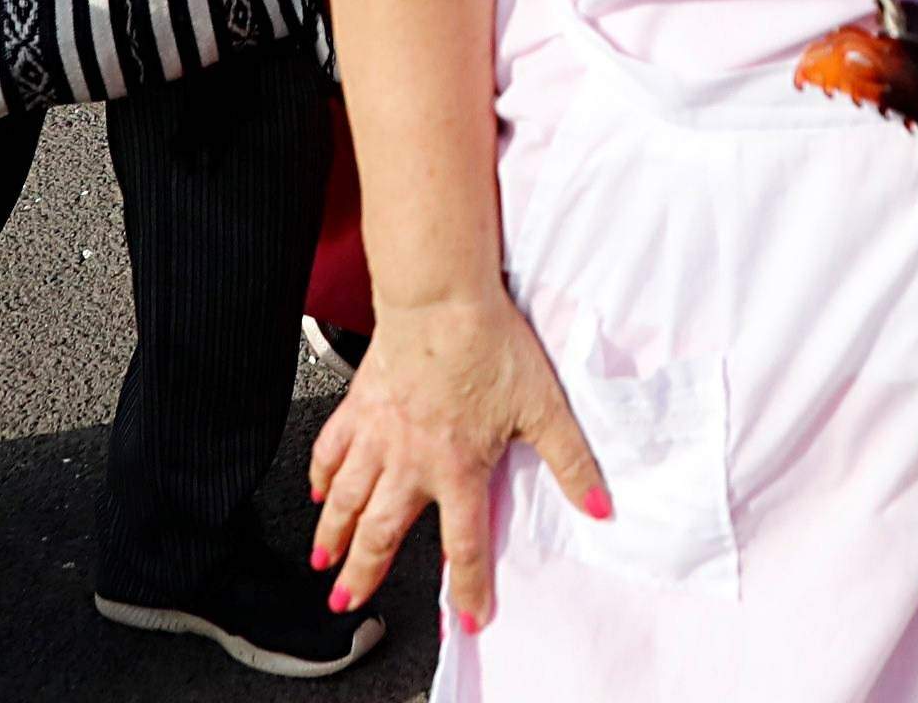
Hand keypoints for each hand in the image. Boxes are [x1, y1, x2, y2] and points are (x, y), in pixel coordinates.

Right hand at [308, 289, 610, 631]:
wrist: (440, 298)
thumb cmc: (490, 344)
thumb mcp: (544, 407)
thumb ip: (570, 462)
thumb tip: (598, 505)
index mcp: (457, 468)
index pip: (464, 546)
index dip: (467, 588)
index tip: (466, 619)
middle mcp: (410, 460)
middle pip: (381, 533)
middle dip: (363, 574)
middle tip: (347, 603)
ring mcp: (378, 434)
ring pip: (348, 500)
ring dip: (333, 536)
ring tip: (322, 564)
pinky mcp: (359, 405)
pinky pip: (331, 449)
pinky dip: (321, 474)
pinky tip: (318, 491)